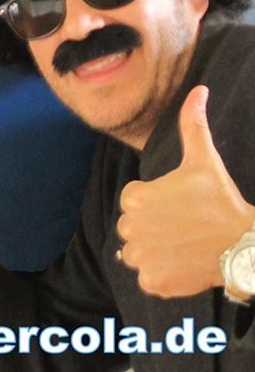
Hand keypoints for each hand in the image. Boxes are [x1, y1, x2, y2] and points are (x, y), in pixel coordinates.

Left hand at [117, 85, 254, 297]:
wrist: (242, 244)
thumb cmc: (219, 199)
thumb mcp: (203, 158)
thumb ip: (192, 123)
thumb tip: (199, 89)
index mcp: (135, 199)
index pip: (132, 199)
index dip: (154, 200)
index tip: (178, 203)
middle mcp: (130, 229)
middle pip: (131, 226)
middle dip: (151, 225)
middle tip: (181, 224)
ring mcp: (142, 258)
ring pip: (135, 252)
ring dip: (151, 249)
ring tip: (180, 242)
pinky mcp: (153, 282)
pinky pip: (146, 277)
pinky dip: (160, 273)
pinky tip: (181, 262)